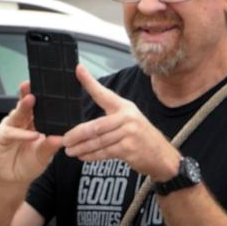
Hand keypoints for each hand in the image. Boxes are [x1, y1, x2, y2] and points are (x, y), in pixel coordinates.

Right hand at [0, 83, 63, 187]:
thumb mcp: (44, 157)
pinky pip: (11, 132)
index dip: (43, 97)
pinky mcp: (1, 136)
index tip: (51, 88)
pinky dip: (21, 134)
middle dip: (30, 93)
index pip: (40, 107)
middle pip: (26, 105)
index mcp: (34, 123)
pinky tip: (31, 134)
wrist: (12, 179)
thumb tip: (62, 138)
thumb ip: (50, 147)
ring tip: (31, 100)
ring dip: (24, 107)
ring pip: (17, 114)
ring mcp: (11, 127)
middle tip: (35, 85)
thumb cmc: (27, 165)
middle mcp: (22, 122)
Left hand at [62, 65, 179, 181]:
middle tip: (65, 140)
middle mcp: (127, 118)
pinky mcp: (129, 148)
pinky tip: (83, 156)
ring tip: (70, 151)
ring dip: (81, 147)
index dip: (90, 82)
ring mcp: (129, 133)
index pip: (104, 93)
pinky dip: (91, 155)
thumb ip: (108, 121)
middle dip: (77, 134)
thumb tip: (82, 129)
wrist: (161, 155)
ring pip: (98, 141)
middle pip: (95, 126)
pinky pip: (104, 152)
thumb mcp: (129, 121)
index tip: (79, 69)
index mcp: (124, 107)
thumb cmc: (141, 138)